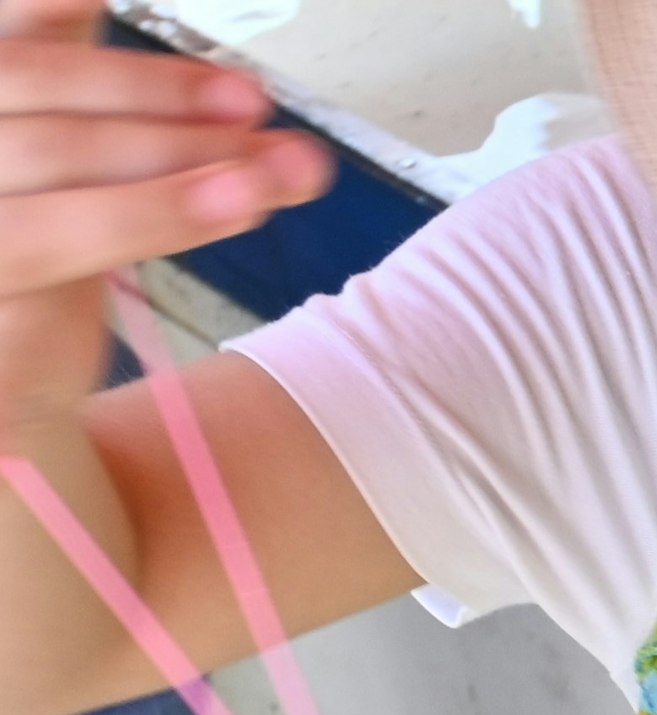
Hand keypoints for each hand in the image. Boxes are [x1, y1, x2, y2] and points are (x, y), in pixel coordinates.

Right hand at [0, 1, 331, 422]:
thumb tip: (106, 3)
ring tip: (278, 163)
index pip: (6, 36)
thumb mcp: (64, 158)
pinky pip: (59, 236)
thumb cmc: (37, 250)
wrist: (10, 382)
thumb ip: (81, 79)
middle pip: (26, 83)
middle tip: (250, 101)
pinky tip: (240, 203)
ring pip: (52, 152)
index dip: (47, 7)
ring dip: (178, 152)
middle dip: (151, 90)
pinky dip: (157, 212)